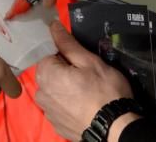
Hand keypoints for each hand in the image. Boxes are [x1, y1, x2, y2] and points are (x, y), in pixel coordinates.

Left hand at [36, 22, 138, 141]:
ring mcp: (48, 112)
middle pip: (48, 72)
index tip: (79, 60)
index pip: (46, 54)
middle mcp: (41, 93)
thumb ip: (67, 44)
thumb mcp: (89, 61)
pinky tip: (83, 105)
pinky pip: (58, 106)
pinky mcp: (56, 124)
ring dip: (64, 87)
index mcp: (46, 74)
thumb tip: (52, 25)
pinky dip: (67, 103)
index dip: (63, 54)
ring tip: (86, 91)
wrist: (114, 129)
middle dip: (63, 70)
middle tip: (86, 75)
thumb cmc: (104, 91)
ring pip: (52, 90)